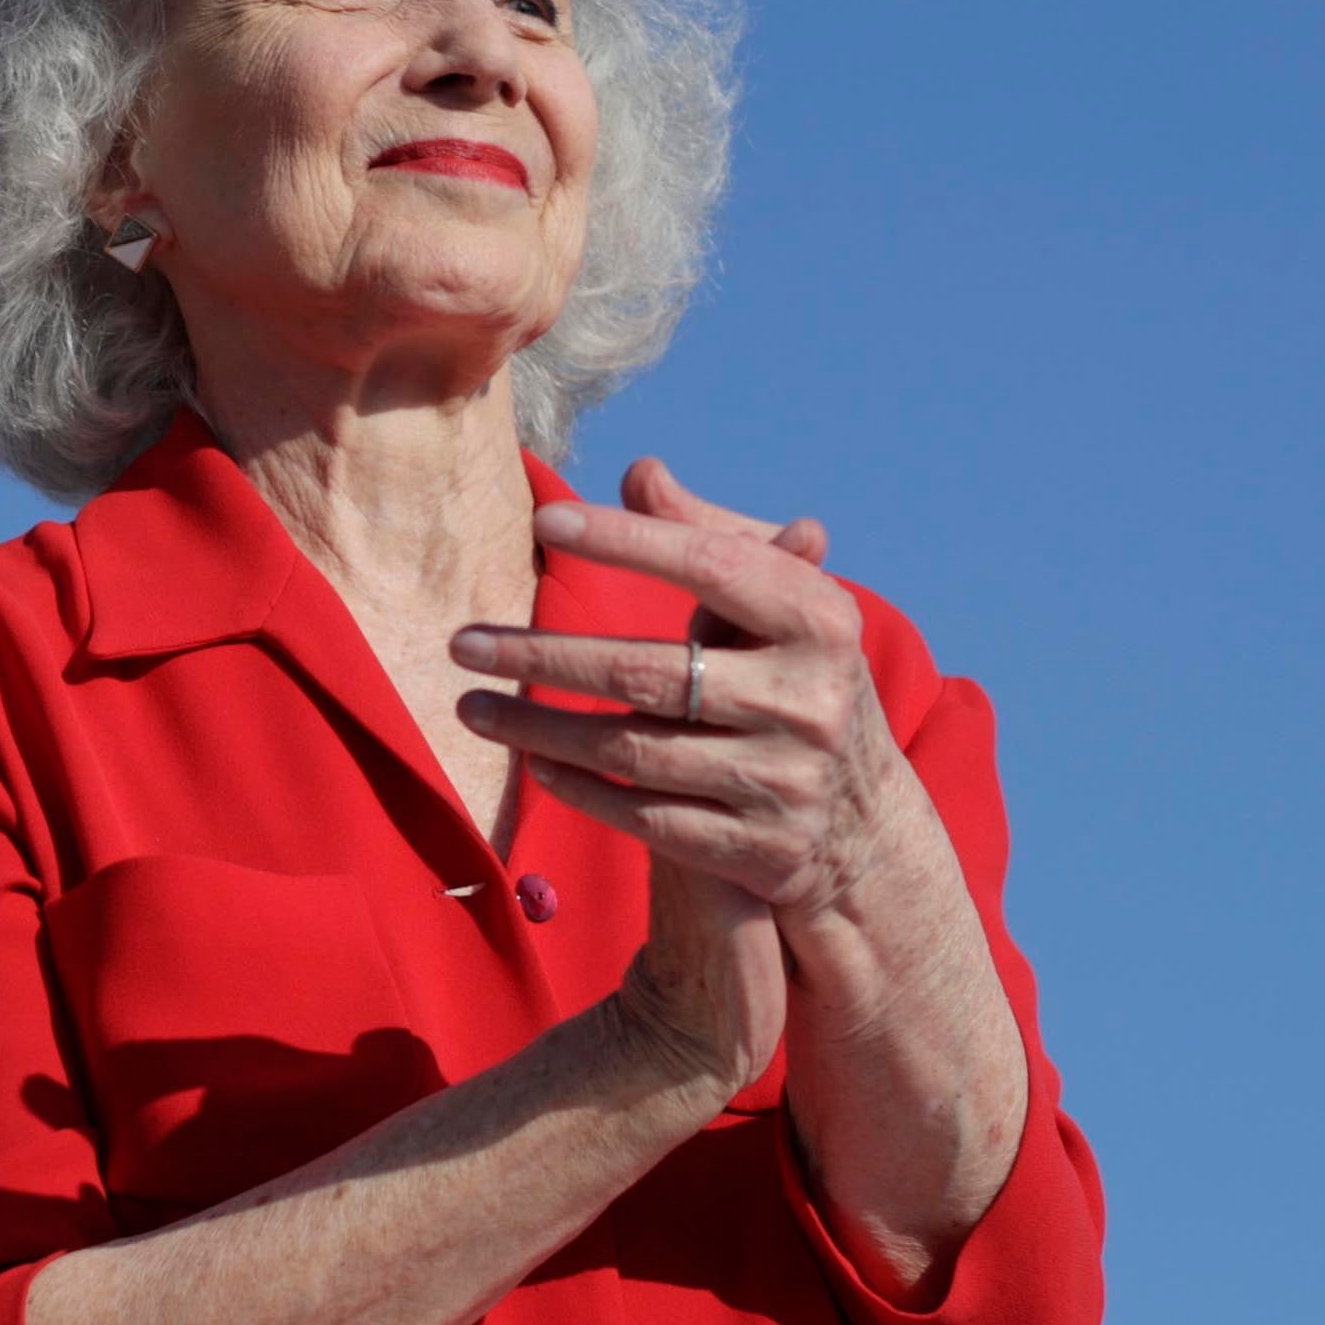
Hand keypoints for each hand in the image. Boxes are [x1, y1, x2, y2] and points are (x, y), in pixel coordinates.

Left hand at [451, 460, 957, 1091]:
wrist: (863, 829)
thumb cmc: (793, 686)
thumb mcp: (779, 611)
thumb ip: (710, 540)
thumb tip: (641, 474)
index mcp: (819, 620)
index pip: (710, 566)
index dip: (626, 541)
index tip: (543, 521)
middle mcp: (807, 700)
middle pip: (647, 672)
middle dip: (541, 655)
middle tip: (461, 643)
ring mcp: (784, 781)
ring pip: (632, 750)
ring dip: (536, 728)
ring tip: (470, 706)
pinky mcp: (756, 850)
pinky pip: (645, 816)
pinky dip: (580, 789)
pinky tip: (531, 763)